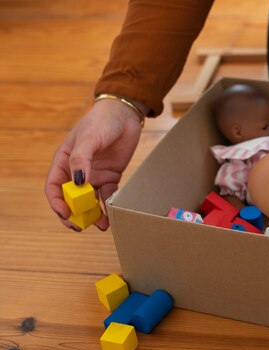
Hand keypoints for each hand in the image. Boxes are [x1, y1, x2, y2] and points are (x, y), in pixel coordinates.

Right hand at [45, 99, 143, 230]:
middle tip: (80, 227)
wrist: (125, 115)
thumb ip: (81, 160)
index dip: (57, 203)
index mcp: (64, 162)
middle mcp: (77, 171)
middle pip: (71, 199)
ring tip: (101, 225)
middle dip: (74, 214)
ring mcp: (95, 175)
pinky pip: (108, 195)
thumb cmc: (101, 122)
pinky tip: (113, 212)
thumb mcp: (88, 139)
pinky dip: (109, 204)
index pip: (55, 187)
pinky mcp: (111, 176)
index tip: (65, 214)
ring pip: (90, 200)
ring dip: (94, 214)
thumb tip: (78, 183)